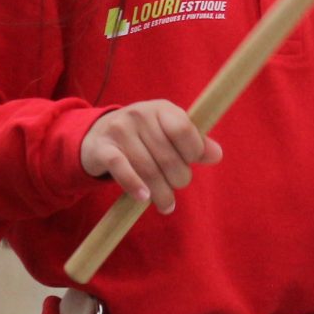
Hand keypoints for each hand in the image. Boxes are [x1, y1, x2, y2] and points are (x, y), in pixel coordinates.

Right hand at [79, 100, 221, 212]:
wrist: (97, 135)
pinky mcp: (102, 149)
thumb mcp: (168, 134)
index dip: (192, 151)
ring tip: (166, 204)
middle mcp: (139, 114)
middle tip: (176, 187)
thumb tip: (216, 154)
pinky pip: (122, 169)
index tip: (191, 163)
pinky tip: (144, 198)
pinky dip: (135, 186)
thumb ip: (193, 143)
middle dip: (177, 179)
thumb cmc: (142, 137)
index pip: (183, 130)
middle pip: (167, 156)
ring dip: (160, 192)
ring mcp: (119, 130)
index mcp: (161, 109)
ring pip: (147, 168)